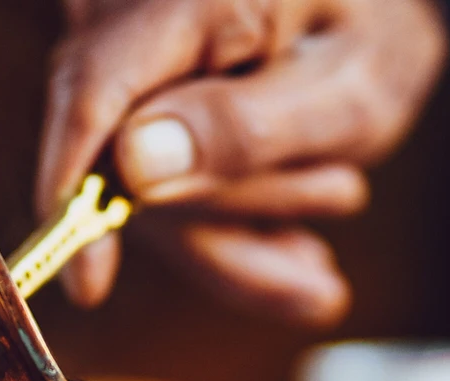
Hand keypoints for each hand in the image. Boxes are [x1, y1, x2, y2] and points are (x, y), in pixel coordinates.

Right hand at [37, 0, 448, 325]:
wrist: (372, 15)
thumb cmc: (369, 33)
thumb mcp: (348, 89)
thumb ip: (246, 128)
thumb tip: (131, 167)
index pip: (94, 91)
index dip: (77, 190)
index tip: (88, 284)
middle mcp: (133, 26)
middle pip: (129, 168)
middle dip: (235, 213)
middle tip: (343, 208)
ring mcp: (131, 78)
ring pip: (153, 204)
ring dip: (249, 230)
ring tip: (340, 194)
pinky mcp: (140, 124)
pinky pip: (168, 208)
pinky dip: (235, 241)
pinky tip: (298, 255)